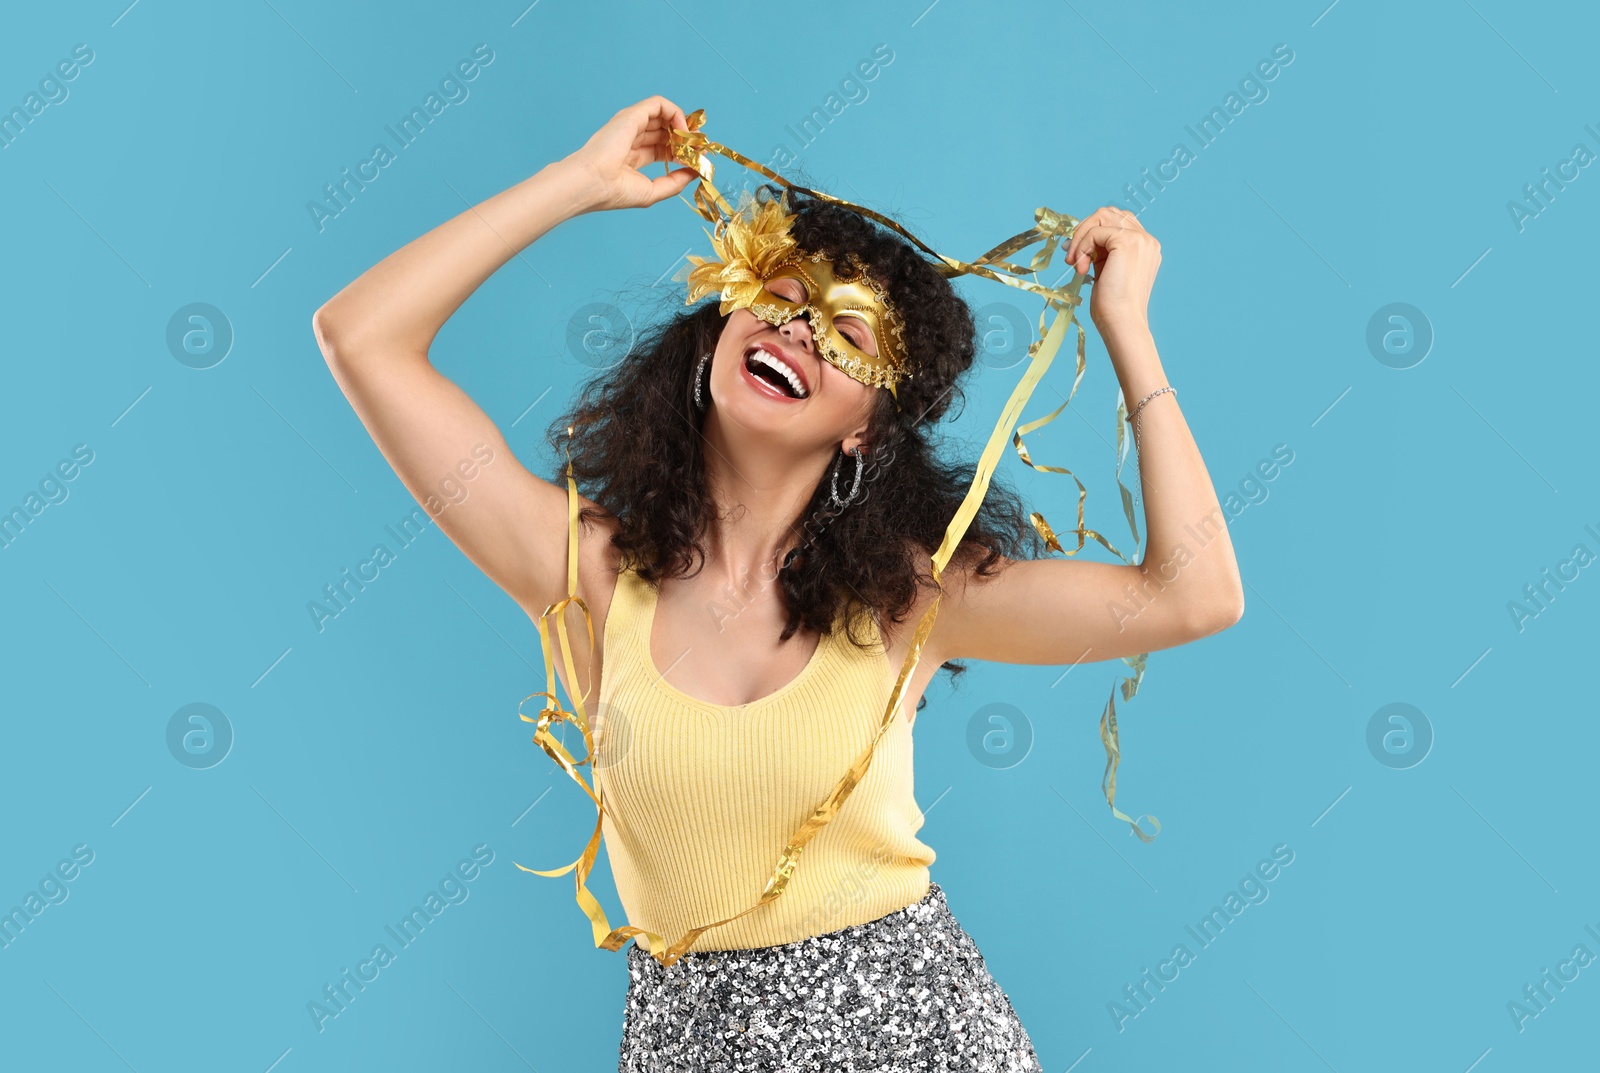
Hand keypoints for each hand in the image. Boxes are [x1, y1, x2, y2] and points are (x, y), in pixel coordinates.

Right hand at [566, 96, 699, 211]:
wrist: (593, 182)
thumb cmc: (615, 191)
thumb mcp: (653, 191)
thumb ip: (675, 182)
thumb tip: (696, 172)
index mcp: (632, 157)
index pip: (663, 148)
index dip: (682, 152)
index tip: (698, 160)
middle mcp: (631, 138)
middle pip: (666, 132)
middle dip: (686, 139)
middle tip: (701, 149)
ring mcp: (631, 125)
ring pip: (664, 116)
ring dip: (684, 126)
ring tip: (695, 141)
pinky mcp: (632, 114)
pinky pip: (660, 104)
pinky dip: (676, 113)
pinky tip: (683, 130)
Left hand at [1064, 207, 1160, 331]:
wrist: (1121, 322)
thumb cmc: (1112, 305)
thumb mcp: (1106, 270)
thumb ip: (1099, 251)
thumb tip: (1075, 240)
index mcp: (1145, 246)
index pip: (1116, 221)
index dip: (1092, 231)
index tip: (1075, 253)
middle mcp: (1146, 239)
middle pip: (1108, 213)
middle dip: (1084, 230)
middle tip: (1071, 256)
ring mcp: (1140, 239)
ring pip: (1101, 217)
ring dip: (1081, 237)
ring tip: (1075, 263)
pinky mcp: (1127, 242)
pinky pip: (1095, 232)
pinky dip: (1082, 247)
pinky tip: (1081, 268)